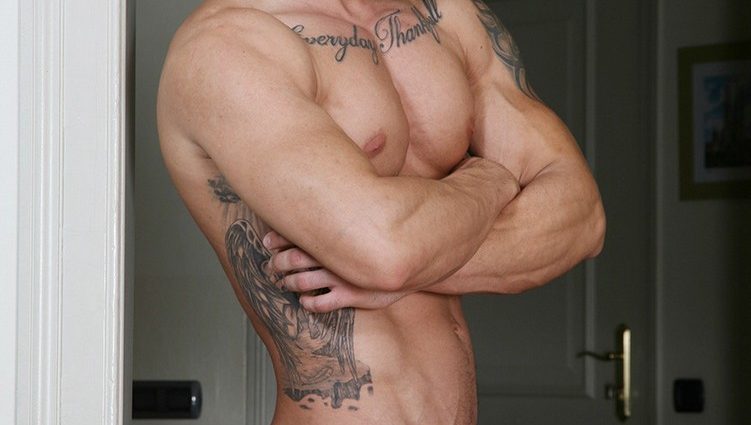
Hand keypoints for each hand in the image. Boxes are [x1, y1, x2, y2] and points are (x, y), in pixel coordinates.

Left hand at [264, 230, 409, 312]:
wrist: (413, 258)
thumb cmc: (383, 238)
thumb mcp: (364, 219)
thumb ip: (342, 216)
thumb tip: (318, 202)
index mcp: (336, 236)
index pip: (297, 235)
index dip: (277, 239)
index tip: (267, 242)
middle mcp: (336, 256)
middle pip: (294, 259)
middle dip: (277, 263)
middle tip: (270, 266)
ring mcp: (343, 277)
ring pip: (303, 282)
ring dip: (289, 283)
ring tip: (283, 283)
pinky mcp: (353, 296)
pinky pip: (321, 303)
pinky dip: (308, 302)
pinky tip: (304, 300)